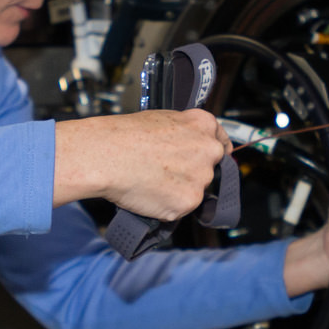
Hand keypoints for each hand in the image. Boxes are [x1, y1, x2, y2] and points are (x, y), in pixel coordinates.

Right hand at [54, 109, 231, 220]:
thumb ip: (183, 134)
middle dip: (192, 175)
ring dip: (177, 192)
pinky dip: (165, 207)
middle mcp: (209, 151)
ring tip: (150, 182)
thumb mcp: (162, 119)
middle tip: (165, 174)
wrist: (106, 155)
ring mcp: (201, 178)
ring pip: (194, 192)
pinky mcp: (188, 202)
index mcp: (204, 125)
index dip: (211, 156)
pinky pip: (179, 209)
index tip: (205, 163)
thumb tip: (183, 147)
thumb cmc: (125, 135)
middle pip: (209, 171)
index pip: (223, 145)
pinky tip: (147, 194)